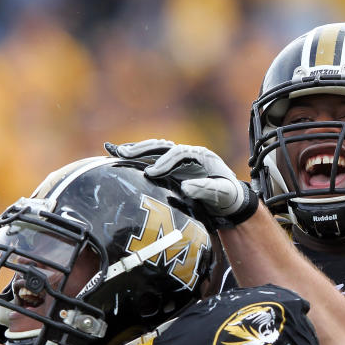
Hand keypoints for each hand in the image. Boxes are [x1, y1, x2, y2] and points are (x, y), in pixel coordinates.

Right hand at [105, 141, 257, 225]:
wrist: (228, 198)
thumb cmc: (227, 196)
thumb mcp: (223, 194)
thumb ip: (207, 190)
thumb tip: (186, 186)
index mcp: (201, 156)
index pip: (179, 154)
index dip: (165, 162)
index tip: (151, 173)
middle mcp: (188, 153)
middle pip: (164, 146)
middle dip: (144, 150)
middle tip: (124, 155)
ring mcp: (179, 159)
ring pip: (155, 149)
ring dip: (136, 150)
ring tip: (116, 152)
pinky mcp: (171, 166)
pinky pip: (152, 157)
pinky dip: (137, 155)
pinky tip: (118, 155)